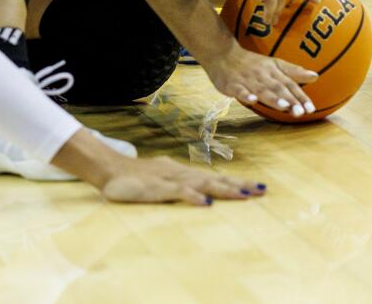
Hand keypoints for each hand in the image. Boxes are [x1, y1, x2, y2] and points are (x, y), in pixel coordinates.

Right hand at [99, 154, 267, 205]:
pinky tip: (206, 202)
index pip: (214, 176)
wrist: (109, 169)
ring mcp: (170, 179)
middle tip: (261, 189)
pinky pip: (178, 192)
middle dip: (238, 184)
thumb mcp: (160, 181)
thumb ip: (179, 186)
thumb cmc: (135, 177)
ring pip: (202, 183)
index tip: (256, 187)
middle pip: (214, 178)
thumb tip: (200, 194)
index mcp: (183, 173)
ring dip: (224, 189)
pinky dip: (193, 196)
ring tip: (244, 194)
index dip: (235, 182)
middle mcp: (181, 173)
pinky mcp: (157, 188)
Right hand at [201, 43, 317, 116]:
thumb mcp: (274, 64)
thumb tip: (316, 76)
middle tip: (300, 112)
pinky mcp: (232, 84)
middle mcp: (262, 74)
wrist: (223, 53)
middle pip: (278, 88)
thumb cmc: (252, 63)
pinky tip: (252, 101)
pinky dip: (245, 95)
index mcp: (273, 70)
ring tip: (284, 107)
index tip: (311, 109)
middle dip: (289, 100)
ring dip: (272, 98)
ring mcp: (247, 79)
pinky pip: (239, 90)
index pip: (290, 84)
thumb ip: (294, 71)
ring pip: (261, 89)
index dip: (300, 96)